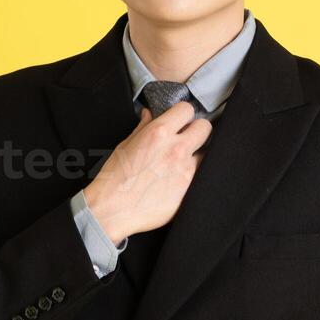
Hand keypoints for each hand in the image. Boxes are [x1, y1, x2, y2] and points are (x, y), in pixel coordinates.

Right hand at [83, 101, 211, 242]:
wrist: (112, 210)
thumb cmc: (114, 179)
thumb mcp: (125, 146)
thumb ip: (142, 128)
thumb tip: (149, 114)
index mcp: (159, 133)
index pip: (187, 109)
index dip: (183, 115)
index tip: (180, 122)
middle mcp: (176, 149)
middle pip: (205, 127)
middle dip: (197, 131)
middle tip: (188, 140)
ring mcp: (186, 170)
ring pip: (207, 154)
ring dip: (198, 156)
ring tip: (183, 164)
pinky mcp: (189, 190)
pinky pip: (201, 177)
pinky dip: (194, 176)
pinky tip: (180, 181)